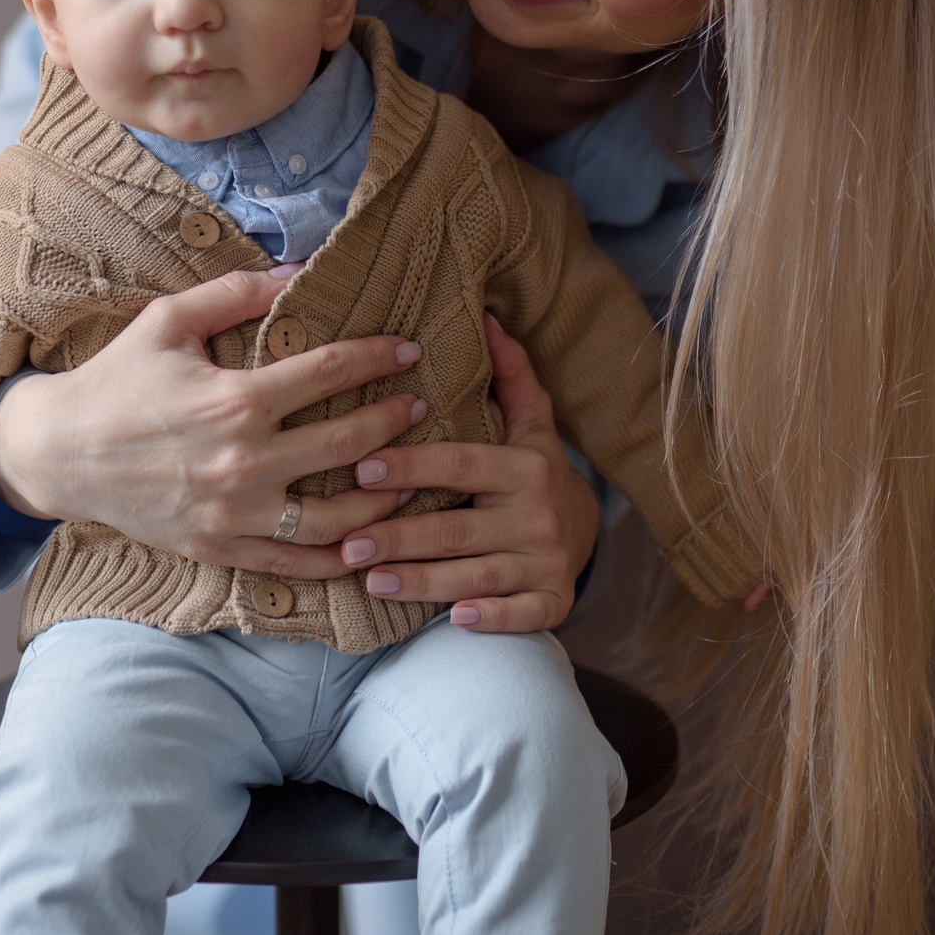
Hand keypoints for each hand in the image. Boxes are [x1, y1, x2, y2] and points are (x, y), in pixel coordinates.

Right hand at [0, 266, 430, 578]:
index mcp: (235, 399)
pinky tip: (369, 540)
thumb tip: (297, 268)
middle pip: (350, 442)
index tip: (409, 351)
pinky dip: (343, 556)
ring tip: (408, 476)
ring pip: (338, 517)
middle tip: (419, 407)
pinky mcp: (221, 548)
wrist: (59, 454)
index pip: (331, 372)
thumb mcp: (167, 321)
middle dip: (396, 421)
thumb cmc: (115, 381)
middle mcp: (243, 460)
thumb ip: (234, 294)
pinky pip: (298, 561)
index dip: (379, 357)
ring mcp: (235, 512)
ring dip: (385, 496)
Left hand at [331, 313, 601, 632]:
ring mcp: (547, 562)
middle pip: (458, 528)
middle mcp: (539, 515)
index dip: (412, 466)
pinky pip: (519, 614)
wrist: (588, 529)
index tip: (361, 470)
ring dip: (421, 581)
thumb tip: (486, 316)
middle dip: (399, 537)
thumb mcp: (531, 421)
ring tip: (369, 579)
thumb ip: (508, 374)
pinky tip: (453, 617)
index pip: (460, 465)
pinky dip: (489, 617)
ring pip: (476, 575)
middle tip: (346, 543)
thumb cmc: (533, 470)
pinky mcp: (553, 601)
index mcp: (526, 466)